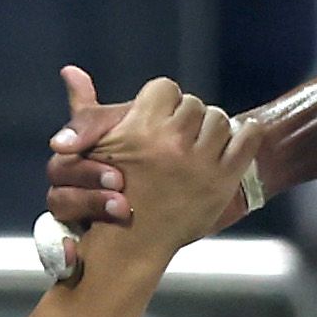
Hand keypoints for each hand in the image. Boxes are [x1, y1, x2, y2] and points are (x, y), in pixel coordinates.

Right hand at [48, 64, 274, 235]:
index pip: (165, 89)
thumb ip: (87, 111)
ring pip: (219, 120)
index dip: (162, 102)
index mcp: (139, 129)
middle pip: (194, 104)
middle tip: (181, 134)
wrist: (131, 246)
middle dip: (187, 118)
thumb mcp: (94, 149)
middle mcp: (170, 143)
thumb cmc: (107, 195)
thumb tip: (71, 70)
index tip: (158, 118)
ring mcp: (199, 163)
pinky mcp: (222, 181)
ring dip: (213, 128)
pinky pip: (246, 141)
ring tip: (203, 142)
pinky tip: (236, 140)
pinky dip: (245, 136)